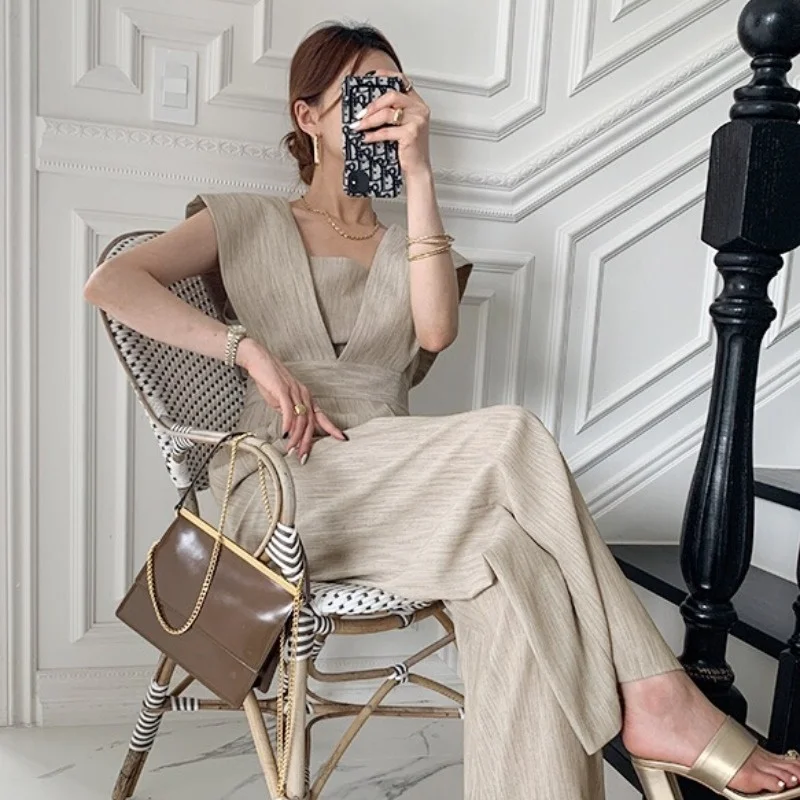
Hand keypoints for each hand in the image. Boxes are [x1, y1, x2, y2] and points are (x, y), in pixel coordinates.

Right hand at [237, 339, 346, 462]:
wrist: (258, 360)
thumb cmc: (270, 379)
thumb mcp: (282, 399)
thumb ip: (289, 412)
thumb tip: (290, 428)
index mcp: (306, 397)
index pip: (321, 415)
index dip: (332, 427)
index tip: (342, 438)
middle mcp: (303, 394)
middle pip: (310, 422)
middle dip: (308, 442)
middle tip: (303, 456)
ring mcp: (294, 392)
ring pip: (300, 419)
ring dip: (296, 437)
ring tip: (291, 449)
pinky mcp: (282, 389)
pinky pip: (288, 410)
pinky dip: (288, 424)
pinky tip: (285, 434)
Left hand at [351, 69, 431, 178]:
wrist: (418, 169)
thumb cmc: (409, 149)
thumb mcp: (402, 126)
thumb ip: (393, 113)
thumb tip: (368, 109)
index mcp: (418, 104)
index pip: (403, 81)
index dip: (387, 75)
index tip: (372, 76)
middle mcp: (419, 109)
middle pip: (392, 96)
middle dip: (373, 105)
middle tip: (360, 114)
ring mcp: (417, 121)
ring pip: (387, 113)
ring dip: (369, 120)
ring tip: (359, 126)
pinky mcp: (411, 133)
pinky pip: (387, 131)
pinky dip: (373, 135)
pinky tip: (366, 137)